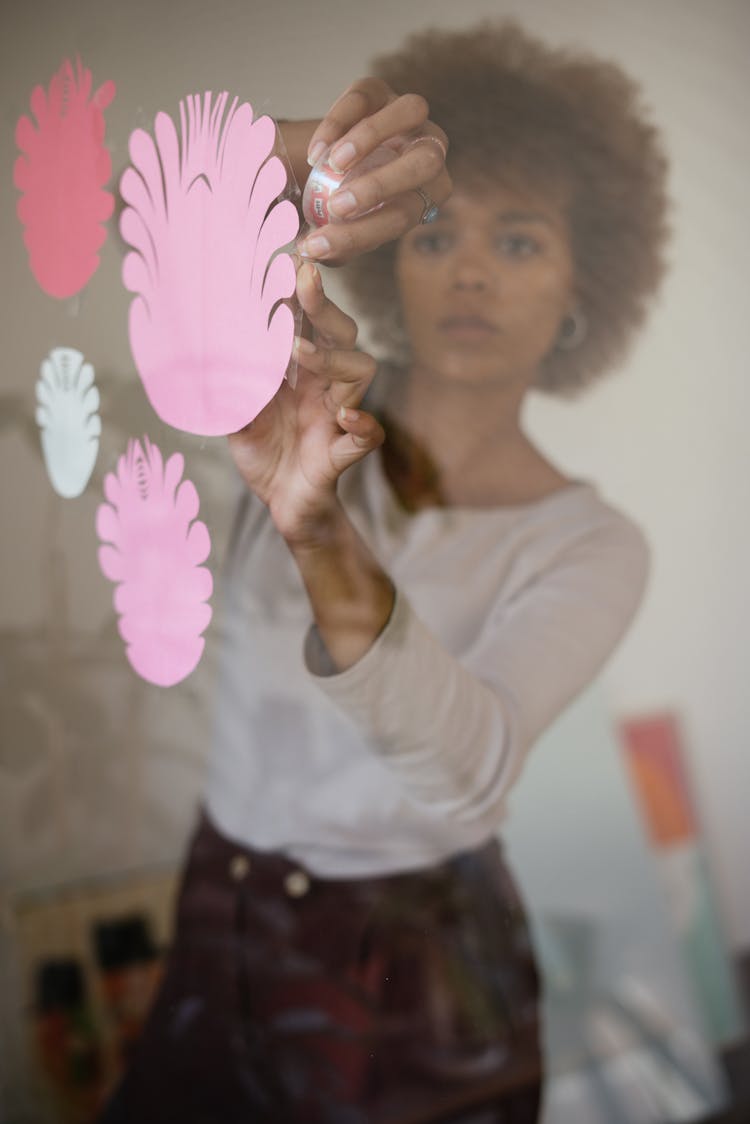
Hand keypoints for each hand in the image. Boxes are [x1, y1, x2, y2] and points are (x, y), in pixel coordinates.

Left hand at [228, 262, 382, 545]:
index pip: (308, 322)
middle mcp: (325, 386)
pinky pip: (368, 434)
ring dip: (332, 359)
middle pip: (342, 333)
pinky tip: (344, 418)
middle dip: (325, 306)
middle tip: (304, 281)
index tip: (287, 260)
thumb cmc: (265, 454)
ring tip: (299, 355)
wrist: (283, 507)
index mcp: (300, 372)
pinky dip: (362, 424)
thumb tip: (204, 339)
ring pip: (361, 371)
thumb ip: (228, 380)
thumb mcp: (234, 413)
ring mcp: (338, 416)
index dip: (301, 293)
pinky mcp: (345, 453)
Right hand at [283, 78, 450, 263]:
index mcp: (423, 195)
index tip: (318, 244)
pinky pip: (366, 96)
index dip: (361, 233)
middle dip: (380, 186)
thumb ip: (333, 244)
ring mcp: (407, 117)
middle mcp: (427, 153)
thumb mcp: (338, 229)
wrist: (324, 166)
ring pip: (412, 111)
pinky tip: (315, 152)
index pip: (403, 214)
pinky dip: (339, 122)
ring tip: (331, 165)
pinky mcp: (378, 90)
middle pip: (425, 163)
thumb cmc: (337, 204)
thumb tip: (314, 254)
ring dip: (371, 138)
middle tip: (335, 205)